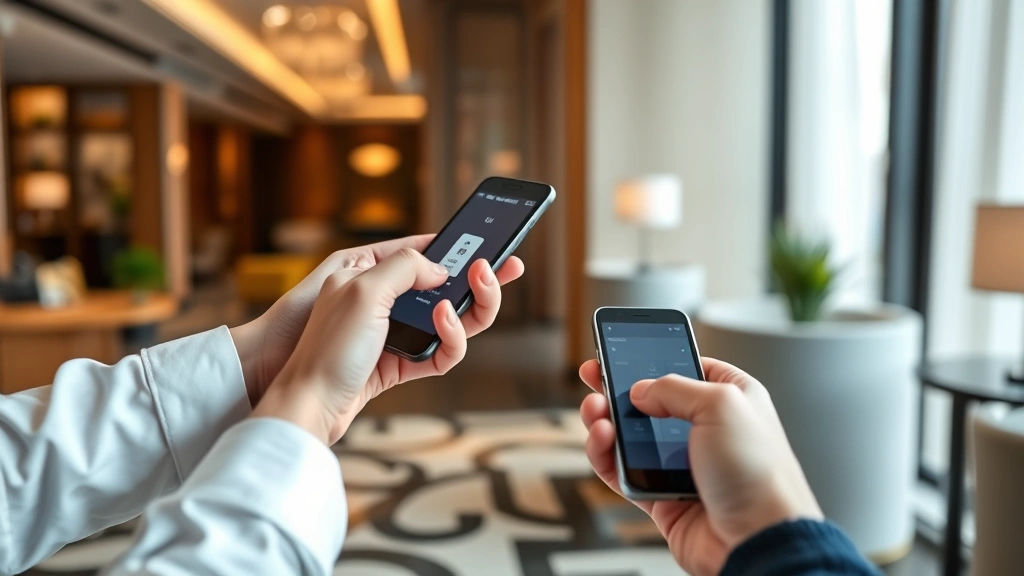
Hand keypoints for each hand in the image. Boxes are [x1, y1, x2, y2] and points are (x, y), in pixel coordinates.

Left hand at [230, 235, 523, 406]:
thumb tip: (440, 269)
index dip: (450, 244)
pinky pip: (441, 351)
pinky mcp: (400, 364)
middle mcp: (379, 299)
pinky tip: (446, 329)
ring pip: (448, 318)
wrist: (312, 406)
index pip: (415, 249)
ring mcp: (391, 332)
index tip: (482, 242)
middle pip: (439, 283)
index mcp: (363, 271)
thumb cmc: (328, 348)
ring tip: (474, 298)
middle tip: (501, 270)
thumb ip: (405, 268)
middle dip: (474, 278)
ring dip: (468, 310)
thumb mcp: (364, 290)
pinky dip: (452, 341)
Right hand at [578, 358, 821, 575]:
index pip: (687, 366)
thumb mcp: (722, 404)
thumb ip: (673, 387)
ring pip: (630, 436)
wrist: (758, 539)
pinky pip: (623, 471)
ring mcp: (681, 463)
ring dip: (606, 421)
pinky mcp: (661, 495)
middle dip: (618, 389)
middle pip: (650, 400)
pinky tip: (602, 442)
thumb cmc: (760, 475)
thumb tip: (640, 390)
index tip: (624, 350)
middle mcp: (706, 430)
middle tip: (595, 377)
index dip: (655, 358)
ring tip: (596, 412)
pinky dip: (606, 456)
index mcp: (731, 399)